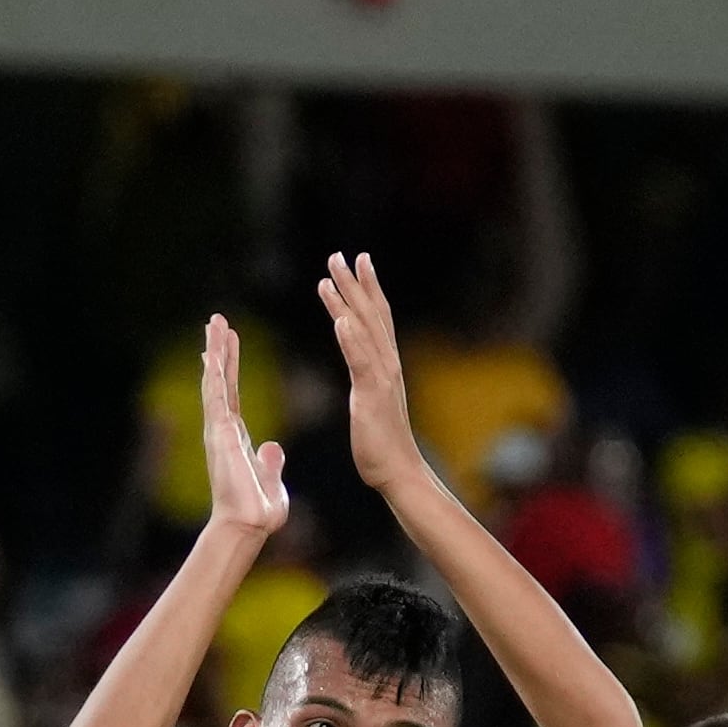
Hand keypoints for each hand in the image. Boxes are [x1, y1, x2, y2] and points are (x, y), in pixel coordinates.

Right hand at [196, 314, 287, 546]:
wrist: (247, 526)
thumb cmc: (258, 512)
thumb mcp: (271, 479)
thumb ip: (270, 462)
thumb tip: (272, 447)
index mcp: (236, 438)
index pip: (230, 395)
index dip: (228, 369)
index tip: (225, 347)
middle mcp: (223, 430)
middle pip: (219, 381)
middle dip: (218, 351)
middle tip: (216, 322)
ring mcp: (218, 430)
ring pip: (214, 381)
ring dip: (213, 351)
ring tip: (214, 323)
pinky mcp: (219, 433)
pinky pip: (215, 395)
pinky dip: (213, 371)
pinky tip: (211, 350)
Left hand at [318, 252, 424, 496]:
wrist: (397, 471)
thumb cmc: (381, 444)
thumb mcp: (370, 404)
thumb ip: (367, 382)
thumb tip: (364, 373)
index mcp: (384, 365)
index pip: (376, 318)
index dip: (367, 288)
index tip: (357, 262)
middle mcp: (387, 363)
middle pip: (371, 314)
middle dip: (355, 283)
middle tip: (339, 255)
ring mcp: (381, 377)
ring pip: (363, 330)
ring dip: (347, 300)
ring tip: (331, 275)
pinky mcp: (372, 395)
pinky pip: (361, 362)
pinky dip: (351, 339)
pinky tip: (339, 320)